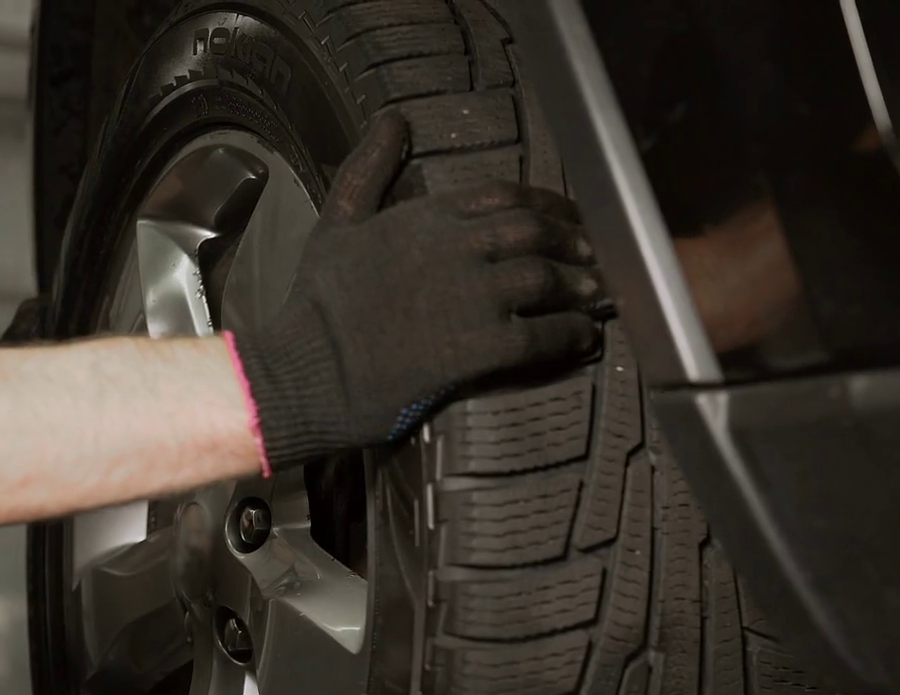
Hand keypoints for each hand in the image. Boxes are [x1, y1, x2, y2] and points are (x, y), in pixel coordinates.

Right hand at [227, 111, 602, 473]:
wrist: (304, 371)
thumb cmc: (316, 302)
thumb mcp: (337, 220)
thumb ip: (369, 167)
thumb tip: (392, 118)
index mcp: (426, 216)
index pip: (505, 195)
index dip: (546, 206)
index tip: (565, 220)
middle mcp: (455, 248)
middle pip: (535, 231)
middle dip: (572, 241)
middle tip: (593, 257)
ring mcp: (470, 298)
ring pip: (545, 278)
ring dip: (579, 287)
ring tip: (595, 296)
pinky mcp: (478, 348)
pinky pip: (542, 334)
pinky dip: (571, 334)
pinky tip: (583, 337)